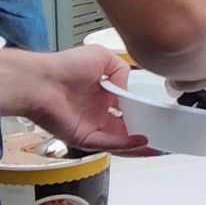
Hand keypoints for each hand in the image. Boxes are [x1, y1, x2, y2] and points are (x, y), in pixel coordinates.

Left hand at [0, 46, 150, 154]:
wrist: (41, 80)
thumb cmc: (63, 66)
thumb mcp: (102, 57)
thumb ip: (121, 70)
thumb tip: (128, 87)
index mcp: (101, 95)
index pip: (127, 107)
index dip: (142, 112)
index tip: (158, 114)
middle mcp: (97, 113)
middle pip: (126, 128)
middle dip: (145, 133)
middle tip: (164, 136)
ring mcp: (91, 126)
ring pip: (121, 141)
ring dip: (139, 146)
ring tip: (159, 147)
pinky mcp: (84, 137)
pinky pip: (109, 143)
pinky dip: (126, 145)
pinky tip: (141, 142)